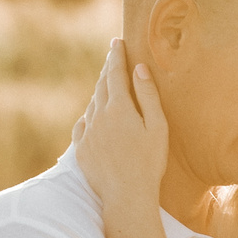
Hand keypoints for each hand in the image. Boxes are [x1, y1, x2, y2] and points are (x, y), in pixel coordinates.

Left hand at [71, 38, 170, 222]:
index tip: (117, 41)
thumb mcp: (157, 127)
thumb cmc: (149, 162)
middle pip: (101, 86)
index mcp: (119, 108)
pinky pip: (82, 125)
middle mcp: (99, 116)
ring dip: (99, 92)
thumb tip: (139, 69)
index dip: (116, 56)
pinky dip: (89, 115)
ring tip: (105, 85)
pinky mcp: (81, 150)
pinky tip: (92, 116)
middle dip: (107, 69)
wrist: (126, 196)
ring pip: (92, 105)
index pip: (115, 73)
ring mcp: (88, 134)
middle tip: (112, 57)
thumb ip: (148, 96)